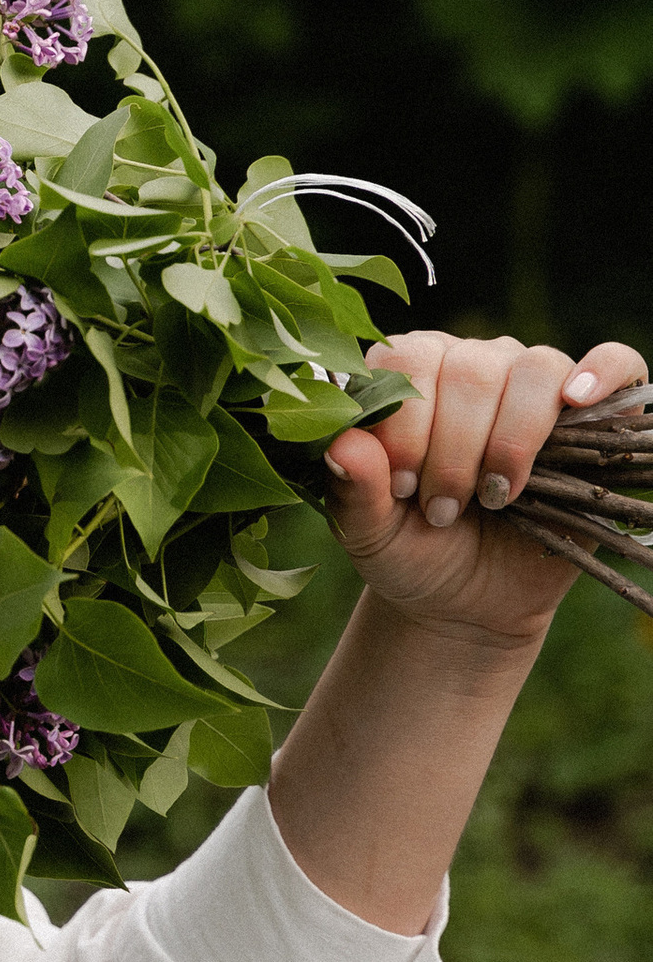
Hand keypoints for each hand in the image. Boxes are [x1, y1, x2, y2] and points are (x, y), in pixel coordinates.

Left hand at [322, 329, 647, 649]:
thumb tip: (345, 444)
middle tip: (442, 507)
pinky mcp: (595, 412)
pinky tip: (578, 402)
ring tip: (493, 497)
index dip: (405, 423)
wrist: (466, 602)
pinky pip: (617, 362)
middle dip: (454, 449)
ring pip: (533, 368)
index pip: (406, 359)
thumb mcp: (368, 533)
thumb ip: (351, 489)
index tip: (402, 486)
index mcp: (408, 376)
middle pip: (471, 368)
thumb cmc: (411, 551)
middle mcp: (471, 364)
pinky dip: (603, 373)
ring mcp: (533, 383)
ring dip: (511, 440)